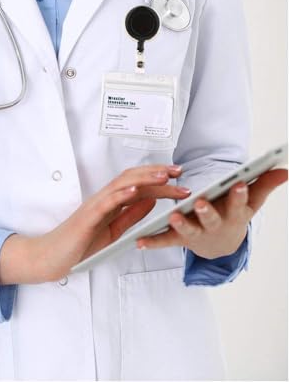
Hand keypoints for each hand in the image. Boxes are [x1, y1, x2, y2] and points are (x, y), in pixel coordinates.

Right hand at [0, 164, 190, 284]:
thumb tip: (151, 200)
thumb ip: (131, 215)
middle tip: (178, 171)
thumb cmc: (80, 243)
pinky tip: (136, 190)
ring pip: (122, 185)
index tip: (177, 176)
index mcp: (111, 202)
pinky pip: (107, 202)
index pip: (137, 184)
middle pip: (132, 178)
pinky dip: (122, 194)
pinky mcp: (88, 216)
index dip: (157, 178)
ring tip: (163, 176)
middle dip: (156, 173)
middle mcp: (104, 199)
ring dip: (144, 179)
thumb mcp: (113, 229)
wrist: (54, 256)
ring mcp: (95, 205)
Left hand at [136, 168, 287, 258]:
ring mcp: (196, 234)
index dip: (239, 195)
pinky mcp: (179, 239)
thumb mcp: (250, 202)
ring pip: (188, 230)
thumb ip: (264, 184)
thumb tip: (283, 169)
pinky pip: (165, 241)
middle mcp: (215, 225)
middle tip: (200, 202)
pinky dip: (153, 242)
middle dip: (207, 211)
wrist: (220, 245)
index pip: (239, 203)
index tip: (239, 184)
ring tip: (173, 217)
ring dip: (181, 224)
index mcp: (233, 214)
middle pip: (212, 219)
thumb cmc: (233, 216)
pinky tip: (140, 241)